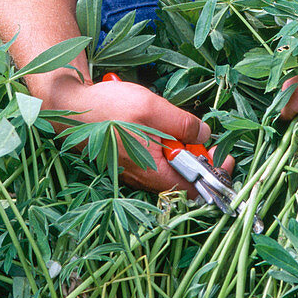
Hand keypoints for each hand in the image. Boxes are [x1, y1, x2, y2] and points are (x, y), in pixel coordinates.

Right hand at [32, 69, 231, 195]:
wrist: (69, 106)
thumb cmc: (108, 108)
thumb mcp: (152, 108)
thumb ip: (182, 123)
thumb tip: (206, 133)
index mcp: (153, 172)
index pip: (194, 190)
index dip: (216, 177)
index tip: (228, 156)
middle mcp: (144, 178)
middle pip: (184, 177)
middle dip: (199, 155)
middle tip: (201, 132)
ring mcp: (135, 169)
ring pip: (170, 165)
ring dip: (180, 146)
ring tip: (176, 122)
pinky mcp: (128, 158)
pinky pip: (155, 156)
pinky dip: (164, 141)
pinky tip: (156, 121)